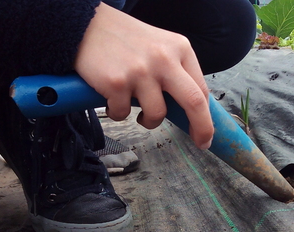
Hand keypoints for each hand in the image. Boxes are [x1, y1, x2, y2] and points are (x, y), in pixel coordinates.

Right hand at [74, 2, 213, 148]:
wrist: (87, 26)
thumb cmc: (126, 41)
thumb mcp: (161, 47)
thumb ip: (177, 72)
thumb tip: (191, 109)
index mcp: (179, 49)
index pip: (201, 90)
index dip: (206, 117)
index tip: (205, 133)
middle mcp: (163, 59)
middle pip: (193, 102)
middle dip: (201, 128)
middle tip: (201, 143)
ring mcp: (140, 71)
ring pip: (156, 115)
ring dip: (148, 121)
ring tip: (137, 109)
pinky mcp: (116, 82)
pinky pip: (123, 114)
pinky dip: (118, 113)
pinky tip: (112, 98)